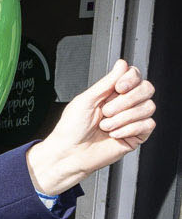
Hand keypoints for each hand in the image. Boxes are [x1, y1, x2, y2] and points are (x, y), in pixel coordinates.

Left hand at [27, 61, 155, 196]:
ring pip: (148, 107)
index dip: (131, 79)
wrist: (69, 154)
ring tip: (105, 126)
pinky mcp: (136, 135)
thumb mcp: (86, 100)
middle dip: (126, 100)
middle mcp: (124, 104)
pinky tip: (114, 134)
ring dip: (123, 117)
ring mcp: (131, 119)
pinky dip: (129, 129)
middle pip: (146, 89)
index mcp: (111, 93)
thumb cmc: (71, 129)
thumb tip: (122, 64)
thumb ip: (106, 82)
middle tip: (106, 111)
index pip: (135, 76)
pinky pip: (148, 125)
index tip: (118, 87)